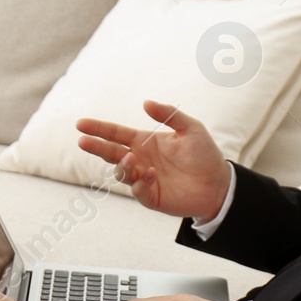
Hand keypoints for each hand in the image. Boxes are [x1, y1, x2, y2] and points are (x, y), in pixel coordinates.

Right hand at [75, 100, 232, 219]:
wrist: (219, 183)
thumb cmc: (204, 155)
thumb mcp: (191, 128)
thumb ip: (169, 114)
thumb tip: (146, 103)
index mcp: (144, 141)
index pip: (116, 134)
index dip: (98, 129)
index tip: (80, 124)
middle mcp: (140, 159)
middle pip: (111, 153)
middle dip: (96, 146)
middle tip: (82, 141)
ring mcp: (143, 179)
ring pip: (121, 173)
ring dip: (122, 166)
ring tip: (129, 159)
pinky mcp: (151, 197)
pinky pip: (138, 190)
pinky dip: (141, 182)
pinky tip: (151, 174)